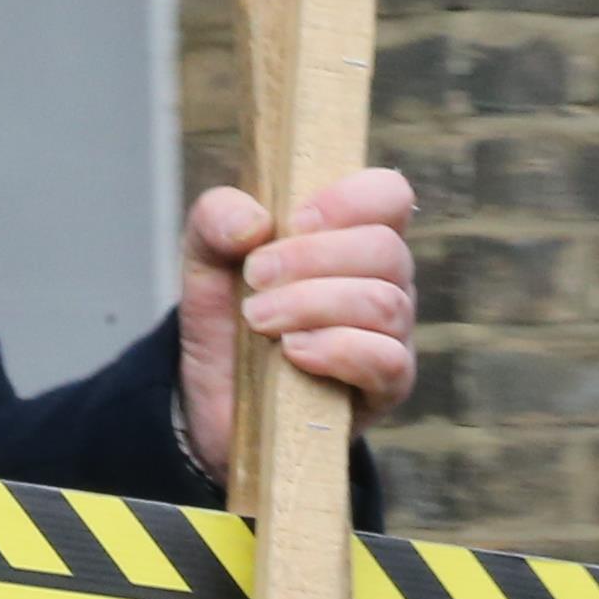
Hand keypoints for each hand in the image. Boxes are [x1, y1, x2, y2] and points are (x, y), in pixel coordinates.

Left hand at [178, 165, 417, 480]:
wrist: (215, 403)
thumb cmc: (229, 321)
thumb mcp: (207, 260)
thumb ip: (216, 220)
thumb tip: (254, 223)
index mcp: (353, 236)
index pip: (389, 196)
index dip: (351, 199)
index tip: (295, 220)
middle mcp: (385, 281)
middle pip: (386, 250)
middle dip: (312, 258)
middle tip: (255, 278)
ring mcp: (392, 335)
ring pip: (385, 303)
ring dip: (313, 304)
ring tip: (258, 319)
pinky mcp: (387, 388)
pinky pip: (387, 360)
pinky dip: (337, 349)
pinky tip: (293, 352)